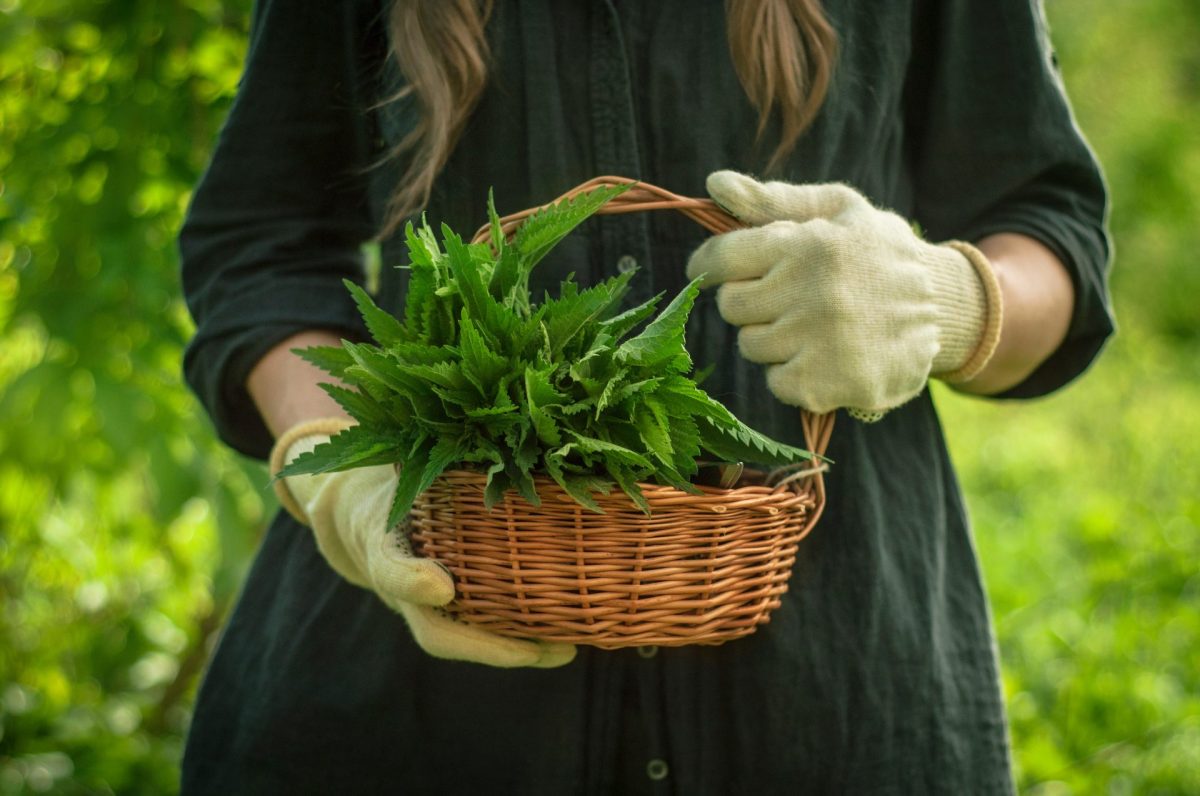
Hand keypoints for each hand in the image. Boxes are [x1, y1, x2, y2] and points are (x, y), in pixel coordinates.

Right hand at [270, 418, 575, 667]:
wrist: (351, 504)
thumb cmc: (388, 467)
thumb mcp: (393, 449)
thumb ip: (427, 438)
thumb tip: (491, 406)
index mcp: (378, 536)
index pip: (389, 564)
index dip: (411, 579)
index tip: (440, 586)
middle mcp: (399, 579)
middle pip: (434, 630)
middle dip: (487, 645)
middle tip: (542, 649)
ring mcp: (420, 601)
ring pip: (460, 639)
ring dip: (513, 649)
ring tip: (567, 650)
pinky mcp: (443, 605)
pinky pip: (477, 628)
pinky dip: (516, 636)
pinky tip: (564, 635)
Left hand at [686, 171, 1001, 418]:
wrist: (945, 309)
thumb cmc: (878, 253)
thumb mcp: (837, 211)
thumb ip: (773, 200)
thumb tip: (714, 184)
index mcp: (808, 243)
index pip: (723, 258)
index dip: (709, 266)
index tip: (707, 272)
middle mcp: (812, 290)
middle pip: (732, 306)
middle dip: (752, 303)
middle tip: (789, 300)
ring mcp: (820, 340)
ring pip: (751, 346)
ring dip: (774, 341)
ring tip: (815, 328)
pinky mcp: (829, 382)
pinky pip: (777, 383)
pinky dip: (794, 376)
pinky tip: (825, 358)